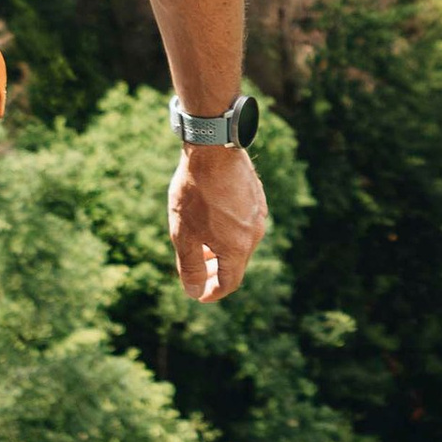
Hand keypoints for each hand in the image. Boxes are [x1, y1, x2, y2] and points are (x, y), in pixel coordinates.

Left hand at [168, 145, 266, 302]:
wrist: (213, 148)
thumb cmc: (195, 192)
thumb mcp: (183, 234)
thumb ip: (190, 267)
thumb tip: (195, 293)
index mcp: (237, 248)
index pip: (229, 283)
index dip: (212, 293)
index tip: (198, 293)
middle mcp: (254, 234)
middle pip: (236, 265)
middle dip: (215, 273)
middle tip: (196, 273)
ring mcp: (258, 215)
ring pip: (241, 244)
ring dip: (221, 251)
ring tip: (200, 245)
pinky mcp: (257, 198)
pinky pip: (244, 225)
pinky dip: (229, 233)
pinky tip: (211, 220)